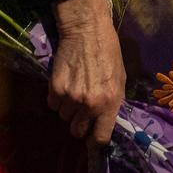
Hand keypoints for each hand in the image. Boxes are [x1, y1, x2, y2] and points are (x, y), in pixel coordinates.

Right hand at [50, 0, 123, 143]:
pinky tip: (64, 84)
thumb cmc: (109, 53)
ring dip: (67, 109)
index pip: (100, 138)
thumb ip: (112, 103)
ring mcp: (71, 97)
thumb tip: (104, 122)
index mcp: (110, 103)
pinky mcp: (55, 88)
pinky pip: (52, 105)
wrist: (87, 31)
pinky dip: (56, 99)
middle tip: (80, 111)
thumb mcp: (120, 79)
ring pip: (63, 117)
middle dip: (78, 124)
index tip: (92, 139)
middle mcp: (90, 104)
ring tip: (73, 91)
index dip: (94, 141)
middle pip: (77, 131)